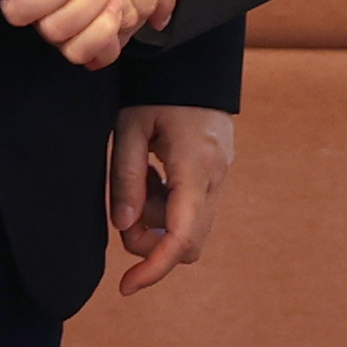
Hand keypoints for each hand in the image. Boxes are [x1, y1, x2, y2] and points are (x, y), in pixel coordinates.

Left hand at [109, 104, 233, 292]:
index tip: (126, 286)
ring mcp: (223, 175)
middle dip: (151, 238)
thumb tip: (123, 225)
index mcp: (194, 166)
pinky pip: (195, 209)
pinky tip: (157, 173)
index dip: (154, 268)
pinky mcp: (220, 173)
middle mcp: (216, 177)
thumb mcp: (130, 128)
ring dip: (159, 218)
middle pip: (187, 242)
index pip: (180, 237)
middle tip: (126, 206)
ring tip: (142, 176)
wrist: (193, 60)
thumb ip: (126, 178)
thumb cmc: (156, 90)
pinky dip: (170, 205)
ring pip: (191, 228)